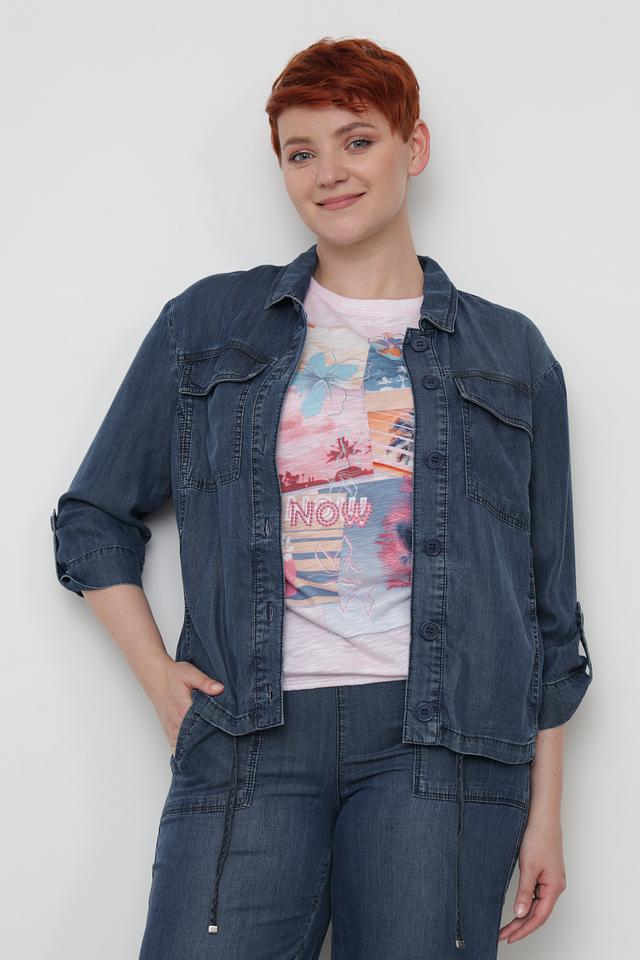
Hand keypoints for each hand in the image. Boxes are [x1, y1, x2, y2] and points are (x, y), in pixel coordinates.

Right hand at [149, 658, 223, 753]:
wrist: (157, 677)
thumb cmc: (174, 675)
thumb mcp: (190, 673)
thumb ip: (205, 682)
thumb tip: (220, 689)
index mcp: (183, 712)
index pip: (200, 733)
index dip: (214, 738)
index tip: (226, 742)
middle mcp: (176, 726)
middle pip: (194, 745)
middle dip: (209, 750)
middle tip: (224, 752)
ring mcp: (172, 731)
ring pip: (185, 750)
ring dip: (198, 753)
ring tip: (214, 755)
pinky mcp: (170, 732)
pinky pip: (176, 750)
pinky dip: (186, 754)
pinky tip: (198, 755)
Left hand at [498, 814, 566, 943]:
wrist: (543, 818)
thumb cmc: (538, 839)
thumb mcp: (528, 867)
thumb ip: (525, 892)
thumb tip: (520, 914)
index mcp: (554, 888)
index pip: (538, 917)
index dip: (523, 930)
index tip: (509, 937)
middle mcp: (555, 887)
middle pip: (538, 914)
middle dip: (521, 926)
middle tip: (504, 935)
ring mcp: (551, 880)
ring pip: (537, 905)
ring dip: (523, 916)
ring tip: (507, 926)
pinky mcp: (546, 873)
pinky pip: (537, 895)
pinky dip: (526, 903)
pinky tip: (518, 907)